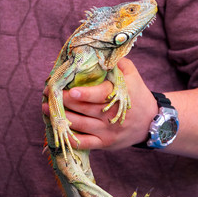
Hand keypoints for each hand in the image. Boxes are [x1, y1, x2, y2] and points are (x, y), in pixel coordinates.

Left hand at [42, 58, 157, 149]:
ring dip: (61, 117)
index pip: (100, 95)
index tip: (69, 90)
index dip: (84, 94)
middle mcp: (113, 115)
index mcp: (121, 95)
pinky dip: (69, 138)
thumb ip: (116, 63)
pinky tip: (58, 129)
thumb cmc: (137, 94)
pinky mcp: (105, 143)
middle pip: (85, 109)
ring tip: (46, 108)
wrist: (151, 121)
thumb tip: (95, 53)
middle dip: (64, 102)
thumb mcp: (132, 74)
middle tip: (48, 93)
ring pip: (80, 125)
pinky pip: (84, 143)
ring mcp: (109, 131)